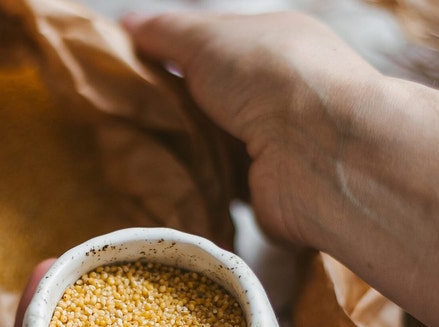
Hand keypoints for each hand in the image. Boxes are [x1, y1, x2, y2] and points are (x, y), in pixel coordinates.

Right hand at [123, 10, 380, 248]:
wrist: (318, 152)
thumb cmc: (269, 77)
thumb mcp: (208, 37)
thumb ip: (166, 31)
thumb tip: (127, 23)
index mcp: (270, 47)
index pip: (210, 49)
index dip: (168, 57)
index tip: (124, 70)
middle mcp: (276, 94)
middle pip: (209, 101)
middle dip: (170, 110)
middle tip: (120, 117)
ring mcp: (272, 144)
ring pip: (212, 147)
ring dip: (181, 151)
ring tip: (131, 153)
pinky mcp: (263, 191)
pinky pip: (219, 187)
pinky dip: (196, 185)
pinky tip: (163, 183)